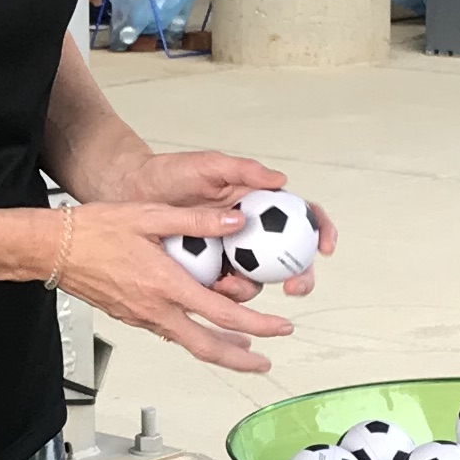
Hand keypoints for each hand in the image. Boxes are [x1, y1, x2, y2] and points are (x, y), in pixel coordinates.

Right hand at [57, 203, 298, 374]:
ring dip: (219, 351)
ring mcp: (142, 318)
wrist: (53, 249)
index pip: (222, 314)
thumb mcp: (151, 216)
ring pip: (189, 344)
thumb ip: (197, 221)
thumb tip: (236, 221)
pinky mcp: (131, 317)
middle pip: (208, 348)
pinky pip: (169, 333)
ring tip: (242, 352)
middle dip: (242, 359)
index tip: (280, 326)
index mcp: (166, 285)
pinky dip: (193, 337)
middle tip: (265, 362)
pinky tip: (201, 329)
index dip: (258, 324)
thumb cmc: (94, 230)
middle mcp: (156, 309)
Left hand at [132, 149, 341, 276]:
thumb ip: (243, 170)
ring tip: (229, 283)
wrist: (133, 193)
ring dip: (252, 288)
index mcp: (260, 202)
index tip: (325, 246)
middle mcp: (251, 230)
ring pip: (259, 279)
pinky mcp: (210, 271)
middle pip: (290, 256)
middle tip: (295, 286)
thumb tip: (280, 180)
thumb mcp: (207, 166)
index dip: (321, 230)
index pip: (303, 215)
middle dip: (301, 275)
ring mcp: (232, 253)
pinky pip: (226, 288)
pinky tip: (212, 290)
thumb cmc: (171, 174)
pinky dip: (224, 294)